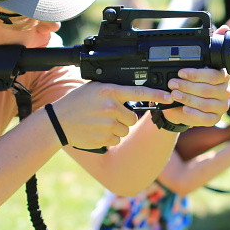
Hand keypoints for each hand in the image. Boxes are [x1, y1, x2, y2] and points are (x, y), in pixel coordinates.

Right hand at [51, 82, 172, 148]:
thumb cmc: (76, 103)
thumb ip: (113, 90)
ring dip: (116, 128)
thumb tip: (134, 92)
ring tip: (99, 122)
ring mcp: (108, 124)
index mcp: (110, 91)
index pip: (139, 92)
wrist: (58, 121)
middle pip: (133, 117)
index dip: (157, 95)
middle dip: (124, 118)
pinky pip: (116, 140)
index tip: (170, 97)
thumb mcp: (94, 88)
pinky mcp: (104, 138)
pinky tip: (96, 131)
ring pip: (125, 130)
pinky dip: (109, 137)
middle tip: (108, 114)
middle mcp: (111, 107)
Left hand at [162, 67, 229, 127]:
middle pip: (207, 90)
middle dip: (187, 86)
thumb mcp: (186, 79)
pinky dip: (193, 113)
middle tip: (173, 84)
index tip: (181, 73)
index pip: (213, 75)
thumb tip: (175, 80)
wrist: (182, 107)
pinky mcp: (215, 118)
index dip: (196, 74)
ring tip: (174, 94)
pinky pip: (205, 118)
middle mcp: (225, 92)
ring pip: (205, 104)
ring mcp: (221, 107)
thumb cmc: (188, 90)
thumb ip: (184, 77)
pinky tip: (184, 108)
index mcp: (222, 77)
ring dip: (188, 99)